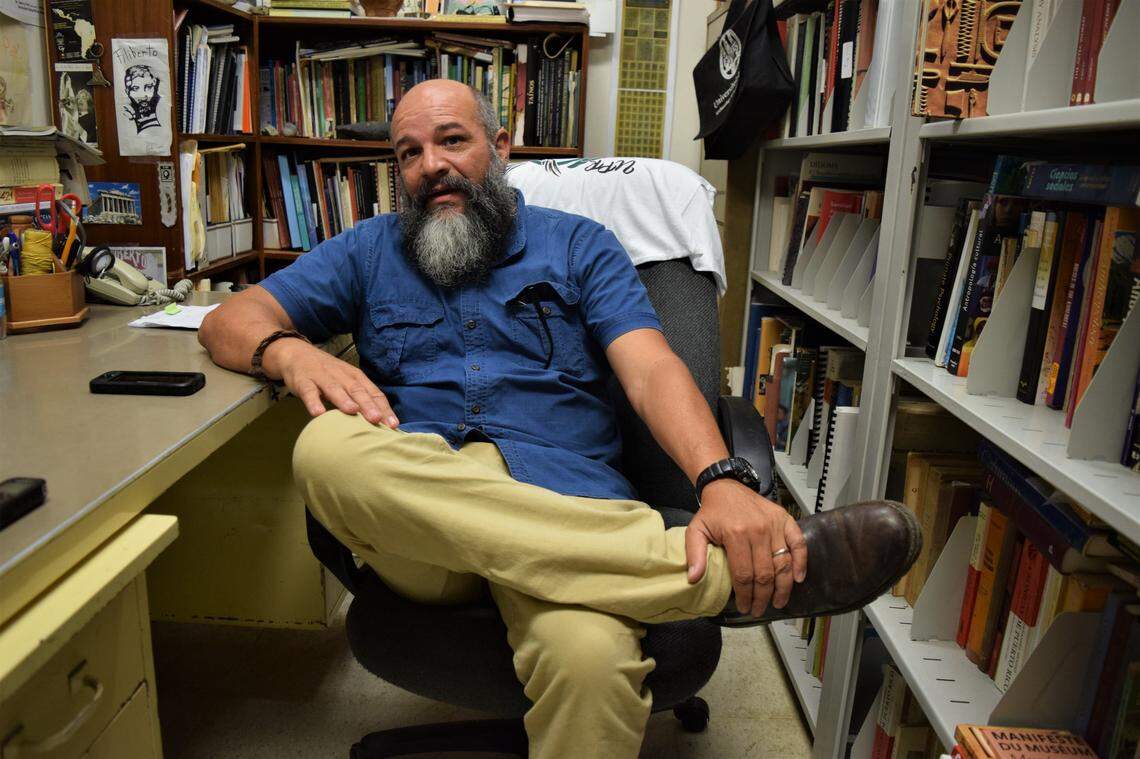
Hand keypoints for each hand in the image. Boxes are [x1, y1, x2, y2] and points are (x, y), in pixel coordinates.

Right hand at [265, 338, 397, 426]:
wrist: (297, 354)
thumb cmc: (328, 374)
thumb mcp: (347, 382)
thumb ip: (361, 399)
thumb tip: (381, 422)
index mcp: (356, 377)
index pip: (373, 393)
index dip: (384, 409)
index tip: (393, 425)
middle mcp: (342, 376)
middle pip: (357, 390)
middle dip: (368, 405)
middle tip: (377, 419)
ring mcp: (322, 377)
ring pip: (335, 389)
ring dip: (343, 400)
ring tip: (352, 411)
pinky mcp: (304, 381)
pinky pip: (309, 392)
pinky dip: (313, 401)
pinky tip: (318, 413)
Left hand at [685, 480, 806, 616]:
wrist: (725, 486)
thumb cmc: (712, 511)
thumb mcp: (695, 530)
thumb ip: (694, 554)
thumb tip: (694, 578)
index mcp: (736, 535)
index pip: (744, 575)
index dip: (746, 596)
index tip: (745, 607)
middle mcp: (758, 531)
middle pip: (765, 574)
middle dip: (763, 597)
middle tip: (760, 609)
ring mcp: (774, 525)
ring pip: (783, 563)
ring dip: (783, 587)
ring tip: (779, 602)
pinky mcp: (785, 520)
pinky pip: (798, 543)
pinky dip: (801, 562)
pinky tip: (798, 578)